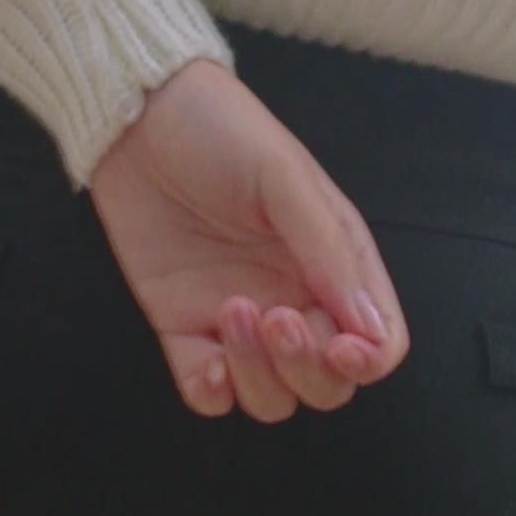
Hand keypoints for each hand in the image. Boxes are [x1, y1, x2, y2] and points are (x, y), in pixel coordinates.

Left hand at [89, 61, 407, 422]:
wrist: (137, 118)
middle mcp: (293, 299)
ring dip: (258, 377)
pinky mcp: (182, 329)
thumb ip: (329, 251)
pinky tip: (207, 359)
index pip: (378, 342)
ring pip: (271, 397)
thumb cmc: (220, 131)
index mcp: (335, 264)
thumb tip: (370, 325)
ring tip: (232, 311)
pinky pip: (208, 393)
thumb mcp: (285, 178)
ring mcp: (239, 321)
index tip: (341, 348)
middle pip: (326, 383)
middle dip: (306, 368)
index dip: (366, 360)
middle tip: (274, 317)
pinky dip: (214, 393)